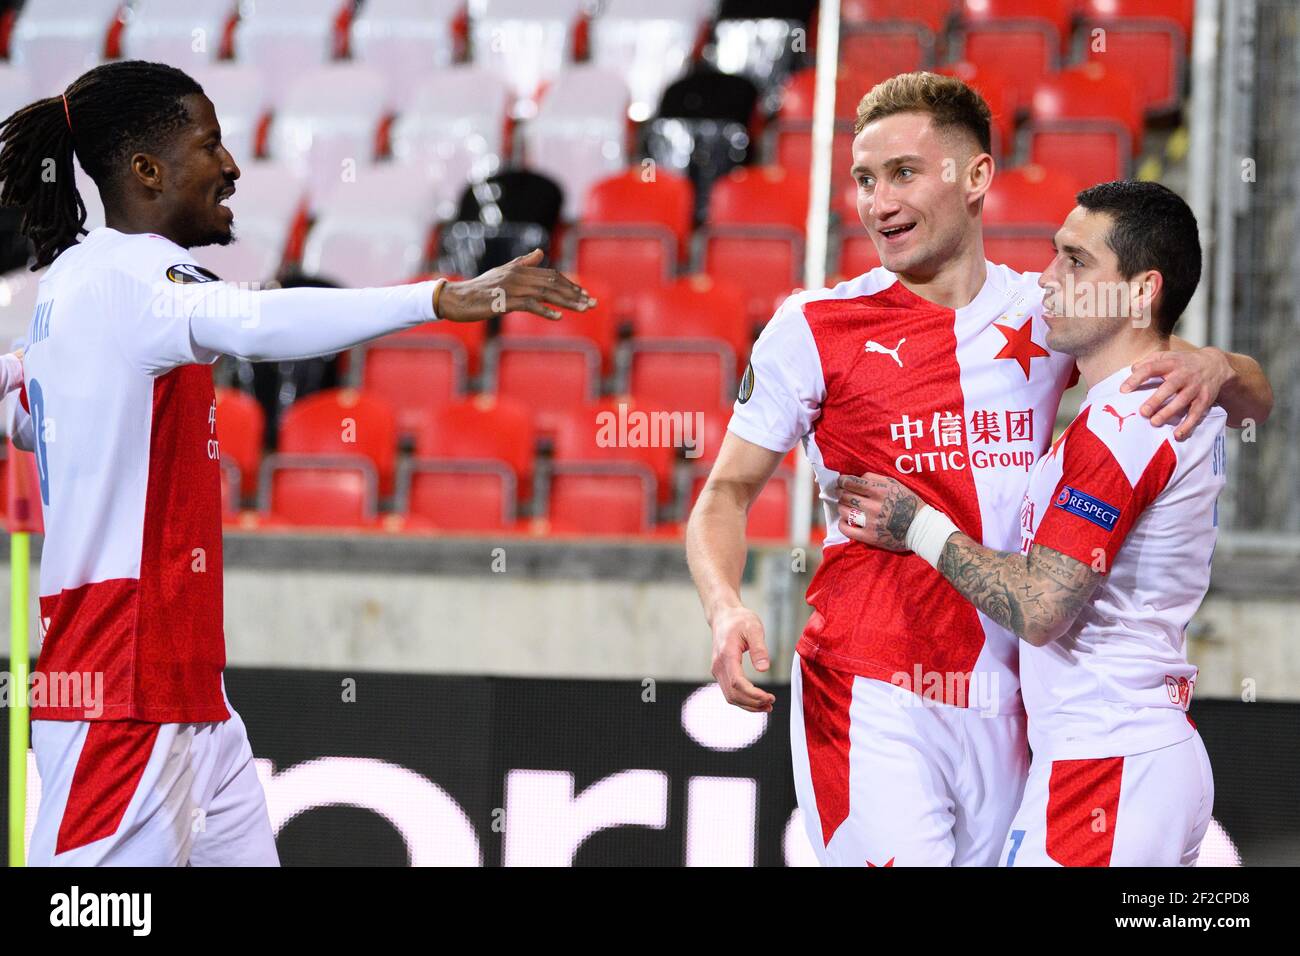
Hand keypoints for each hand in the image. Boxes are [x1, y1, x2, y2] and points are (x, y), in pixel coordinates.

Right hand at [437, 248, 595, 321]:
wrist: (457, 298)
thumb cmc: (479, 288)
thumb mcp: (503, 272)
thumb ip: (523, 262)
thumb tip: (540, 252)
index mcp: (519, 269)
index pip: (551, 275)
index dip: (570, 284)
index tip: (584, 294)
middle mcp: (518, 275)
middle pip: (553, 283)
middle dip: (575, 293)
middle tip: (592, 303)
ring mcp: (512, 288)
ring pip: (546, 293)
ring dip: (567, 302)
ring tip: (583, 309)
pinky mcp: (505, 301)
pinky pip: (529, 305)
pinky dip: (545, 311)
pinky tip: (558, 317)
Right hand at [710, 605, 774, 712]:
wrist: (723, 616)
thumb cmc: (739, 620)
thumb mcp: (754, 628)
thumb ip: (759, 648)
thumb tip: (764, 668)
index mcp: (726, 655)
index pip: (737, 682)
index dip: (753, 694)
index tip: (769, 697)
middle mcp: (718, 666)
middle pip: (733, 694)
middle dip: (752, 703)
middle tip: (771, 703)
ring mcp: (717, 670)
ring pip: (730, 696)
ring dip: (748, 705)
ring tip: (767, 706)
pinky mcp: (720, 673)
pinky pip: (729, 692)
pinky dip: (743, 700)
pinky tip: (756, 701)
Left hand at [836, 472, 921, 551]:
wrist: (919, 527)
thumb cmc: (907, 502)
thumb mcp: (895, 484)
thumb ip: (875, 479)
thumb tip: (855, 478)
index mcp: (880, 490)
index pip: (851, 482)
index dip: (842, 481)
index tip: (841, 482)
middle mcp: (874, 505)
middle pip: (845, 496)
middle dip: (841, 493)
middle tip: (842, 493)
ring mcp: (870, 522)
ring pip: (844, 510)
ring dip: (842, 507)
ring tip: (845, 506)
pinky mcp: (869, 536)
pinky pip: (846, 529)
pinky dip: (842, 523)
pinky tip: (846, 520)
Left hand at [1120, 347, 1232, 439]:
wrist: (1215, 365)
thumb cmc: (1183, 363)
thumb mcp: (1167, 356)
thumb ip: (1149, 361)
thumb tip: (1132, 369)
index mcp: (1171, 363)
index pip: (1151, 368)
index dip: (1136, 378)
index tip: (1123, 390)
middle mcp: (1184, 374)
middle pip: (1169, 387)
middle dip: (1156, 400)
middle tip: (1142, 412)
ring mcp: (1195, 387)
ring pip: (1182, 401)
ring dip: (1168, 413)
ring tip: (1154, 422)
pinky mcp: (1205, 399)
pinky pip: (1196, 414)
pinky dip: (1188, 425)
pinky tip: (1177, 434)